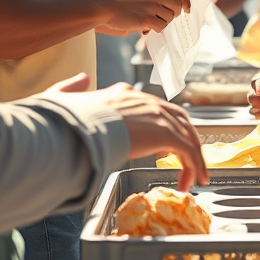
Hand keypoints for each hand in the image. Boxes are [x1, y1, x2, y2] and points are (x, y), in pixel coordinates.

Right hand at [46, 74, 208, 191]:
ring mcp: (158, 115)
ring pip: (186, 136)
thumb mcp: (63, 100)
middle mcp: (146, 102)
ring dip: (193, 158)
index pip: (154, 106)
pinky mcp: (165, 133)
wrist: (76, 129)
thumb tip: (82, 78)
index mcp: (125, 95)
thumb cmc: (65, 121)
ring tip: (193, 179)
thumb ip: (72, 89)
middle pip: (178, 119)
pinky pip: (188, 150)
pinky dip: (196, 165)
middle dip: (186, 140)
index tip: (161, 144)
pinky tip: (195, 180)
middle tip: (186, 162)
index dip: (162, 123)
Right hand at [95, 0, 188, 35]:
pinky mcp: (146, 19)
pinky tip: (147, 27)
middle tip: (162, 16)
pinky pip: (161, 26)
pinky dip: (155, 29)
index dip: (185, 3)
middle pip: (177, 7)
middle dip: (172, 13)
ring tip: (150, 21)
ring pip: (169, 18)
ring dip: (162, 21)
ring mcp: (152, 6)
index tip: (186, 10)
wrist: (102, 4)